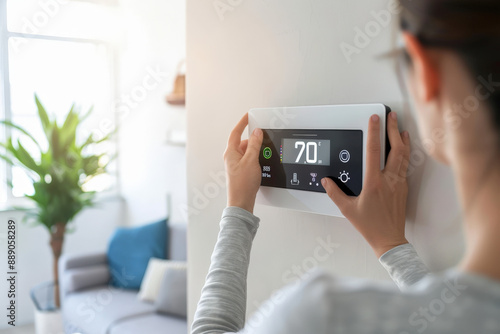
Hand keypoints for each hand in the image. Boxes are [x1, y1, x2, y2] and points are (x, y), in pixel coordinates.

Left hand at [224, 113, 263, 213]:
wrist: (241, 201)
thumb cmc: (242, 184)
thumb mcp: (251, 160)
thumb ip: (254, 145)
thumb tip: (256, 133)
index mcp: (230, 152)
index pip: (236, 132)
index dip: (242, 123)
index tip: (248, 116)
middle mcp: (231, 158)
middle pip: (242, 142)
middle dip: (253, 140)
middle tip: (262, 137)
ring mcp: (236, 165)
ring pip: (246, 151)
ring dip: (255, 151)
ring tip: (262, 155)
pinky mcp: (241, 171)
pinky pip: (249, 160)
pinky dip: (255, 158)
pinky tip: (261, 163)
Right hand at [322, 112, 410, 256]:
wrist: (389, 239)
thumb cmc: (370, 226)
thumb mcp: (348, 209)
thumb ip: (335, 193)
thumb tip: (326, 181)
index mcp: (374, 183)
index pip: (374, 151)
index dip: (374, 132)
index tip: (374, 119)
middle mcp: (389, 180)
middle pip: (395, 149)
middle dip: (394, 129)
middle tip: (392, 116)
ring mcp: (399, 184)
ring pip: (404, 156)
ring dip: (402, 140)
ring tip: (401, 128)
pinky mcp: (404, 188)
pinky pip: (405, 166)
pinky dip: (405, 153)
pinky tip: (403, 149)